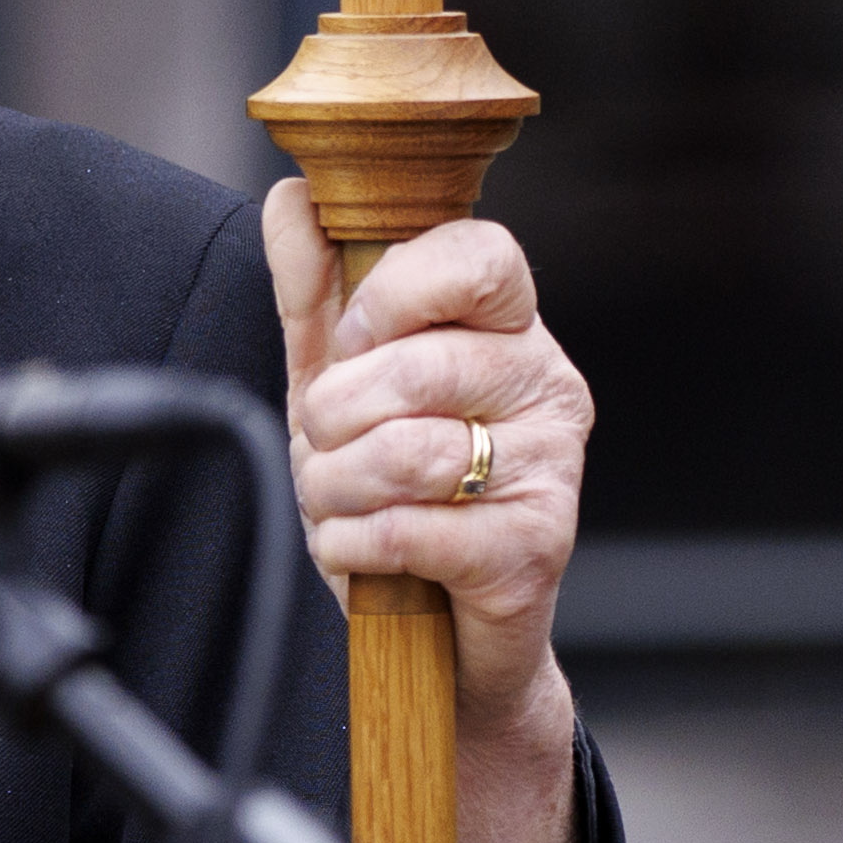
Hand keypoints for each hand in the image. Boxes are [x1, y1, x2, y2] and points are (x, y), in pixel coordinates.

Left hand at [266, 180, 590, 842]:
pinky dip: (355, 543)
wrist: (444, 645)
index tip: (351, 339)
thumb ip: (316, 294)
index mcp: (513, 330)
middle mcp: (549, 388)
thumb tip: (291, 198)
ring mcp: (551, 470)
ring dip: (337, 485)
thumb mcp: (340, 386)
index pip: (483, 255)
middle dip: (338, 412)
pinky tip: (356, 549)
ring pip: (411, 450)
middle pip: (428, 362)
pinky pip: (414, 527)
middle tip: (325, 445)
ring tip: (337, 504)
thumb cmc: (397, 499)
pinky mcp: (536, 549)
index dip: (397, 290)